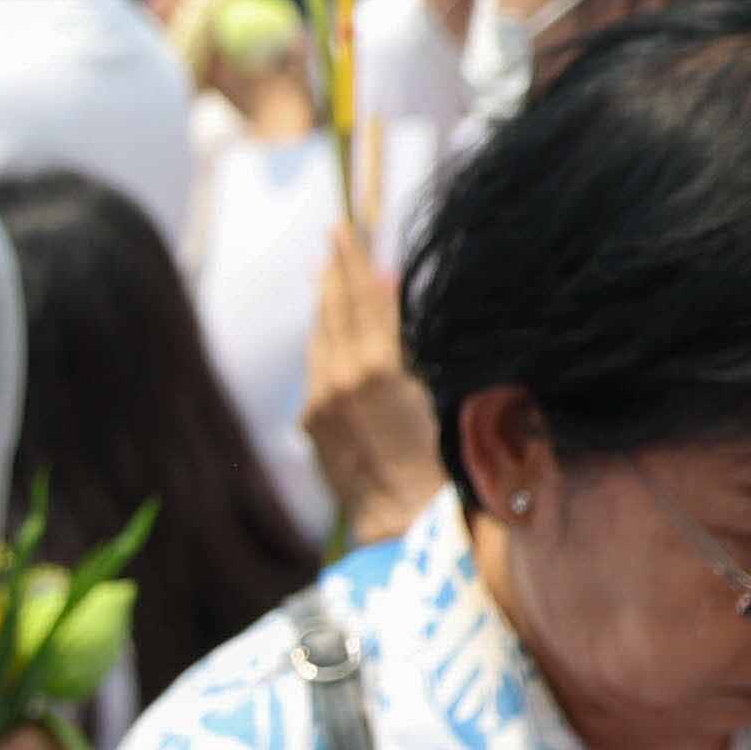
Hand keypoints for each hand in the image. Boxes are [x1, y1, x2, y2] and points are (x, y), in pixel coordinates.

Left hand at [303, 233, 442, 544]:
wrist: (403, 521)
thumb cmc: (441, 456)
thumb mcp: (434, 383)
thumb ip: (405, 331)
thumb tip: (388, 281)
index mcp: (375, 366)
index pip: (364, 299)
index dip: (358, 261)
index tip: (351, 228)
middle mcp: (338, 379)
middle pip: (336, 310)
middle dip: (337, 270)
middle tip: (336, 234)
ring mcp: (319, 400)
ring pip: (321, 336)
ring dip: (326, 300)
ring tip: (329, 266)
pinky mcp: (310, 420)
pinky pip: (317, 365)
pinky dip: (324, 338)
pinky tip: (327, 322)